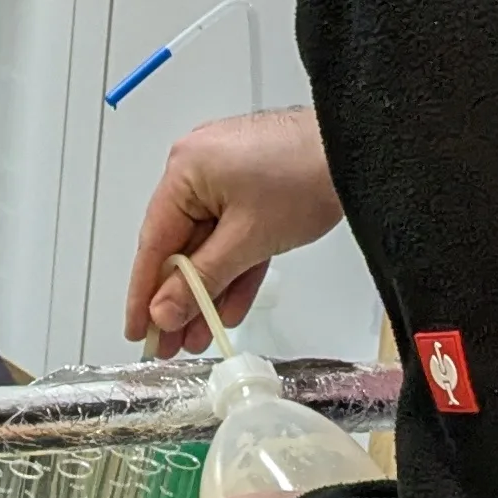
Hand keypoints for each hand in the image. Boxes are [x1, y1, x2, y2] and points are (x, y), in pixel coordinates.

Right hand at [125, 109, 341, 352]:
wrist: (358, 152)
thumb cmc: (304, 178)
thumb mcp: (247, 239)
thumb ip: (201, 280)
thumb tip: (164, 313)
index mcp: (185, 170)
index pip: (154, 243)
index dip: (144, 293)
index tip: (139, 331)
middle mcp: (198, 169)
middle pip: (180, 246)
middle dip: (178, 300)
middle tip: (169, 345)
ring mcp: (226, 177)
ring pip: (209, 245)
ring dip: (207, 291)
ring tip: (198, 337)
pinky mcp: (251, 187)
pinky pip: (234, 234)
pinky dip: (234, 268)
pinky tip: (228, 309)